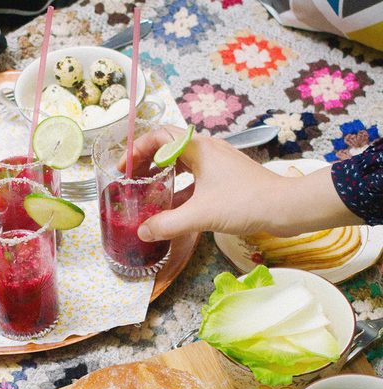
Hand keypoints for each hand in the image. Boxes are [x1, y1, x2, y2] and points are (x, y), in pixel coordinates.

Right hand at [121, 125, 289, 241]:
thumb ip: (167, 224)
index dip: (137, 149)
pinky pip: (194, 178)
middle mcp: (207, 150)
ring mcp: (217, 164)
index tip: (124, 168)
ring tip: (147, 192)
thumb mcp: (200, 215)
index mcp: (199, 149)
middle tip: (131, 181)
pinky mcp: (225, 179)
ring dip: (162, 175)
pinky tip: (171, 207)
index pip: (159, 135)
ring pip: (181, 163)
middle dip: (146, 162)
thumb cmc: (245, 203)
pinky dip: (179, 188)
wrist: (286, 208)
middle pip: (168, 147)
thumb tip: (142, 232)